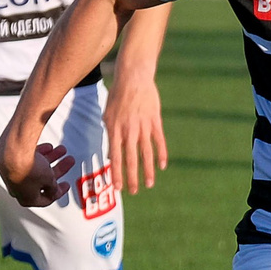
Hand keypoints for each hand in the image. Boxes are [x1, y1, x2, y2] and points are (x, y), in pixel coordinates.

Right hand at [0, 134, 75, 209]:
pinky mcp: (9, 161)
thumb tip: (54, 190)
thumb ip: (53, 187)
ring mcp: (12, 174)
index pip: (45, 199)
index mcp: (26, 198)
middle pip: (42, 180)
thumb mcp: (49, 181)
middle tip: (68, 162)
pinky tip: (49, 147)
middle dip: (58, 169)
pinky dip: (40, 153)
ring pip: (36, 167)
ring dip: (52, 158)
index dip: (58, 192)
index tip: (65, 184)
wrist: (12, 151)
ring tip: (61, 150)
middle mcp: (17, 188)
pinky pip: (28, 158)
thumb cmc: (28, 169)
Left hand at [103, 68, 167, 192]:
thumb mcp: (108, 115)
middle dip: (131, 178)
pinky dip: (161, 154)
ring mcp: (143, 126)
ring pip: (146, 153)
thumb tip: (112, 154)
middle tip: (133, 191)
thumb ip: (111, 135)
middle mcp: (129, 131)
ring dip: (148, 171)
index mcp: (115, 130)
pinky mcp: (155, 121)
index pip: (115, 157)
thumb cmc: (118, 96)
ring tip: (150, 184)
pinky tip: (162, 166)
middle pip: (131, 159)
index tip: (117, 187)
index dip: (116, 173)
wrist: (133, 77)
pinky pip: (159, 141)